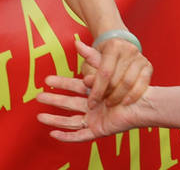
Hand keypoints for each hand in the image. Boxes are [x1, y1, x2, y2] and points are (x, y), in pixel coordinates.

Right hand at [37, 40, 152, 141]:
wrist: (142, 102)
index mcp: (94, 92)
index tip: (46, 80)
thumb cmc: (126, 84)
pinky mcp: (99, 130)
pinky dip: (67, 136)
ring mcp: (95, 119)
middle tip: (38, 97)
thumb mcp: (106, 68)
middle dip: (53, 101)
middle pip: (68, 104)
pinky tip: (54, 134)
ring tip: (40, 116)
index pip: (73, 87)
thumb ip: (92, 58)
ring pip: (70, 120)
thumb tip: (77, 42)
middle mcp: (93, 106)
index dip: (60, 84)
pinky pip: (80, 135)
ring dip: (55, 119)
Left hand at [83, 36, 151, 107]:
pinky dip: (133, 96)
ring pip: (129, 83)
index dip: (97, 90)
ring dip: (118, 97)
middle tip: (99, 103)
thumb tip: (87, 81)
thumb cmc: (104, 57)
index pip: (105, 72)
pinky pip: (142, 85)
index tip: (91, 103)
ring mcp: (140, 58)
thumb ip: (89, 71)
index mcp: (113, 45)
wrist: (120, 49)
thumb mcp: (91, 60)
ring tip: (109, 102)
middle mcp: (129, 49)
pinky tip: (124, 102)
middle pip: (117, 79)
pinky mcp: (148, 66)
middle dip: (106, 94)